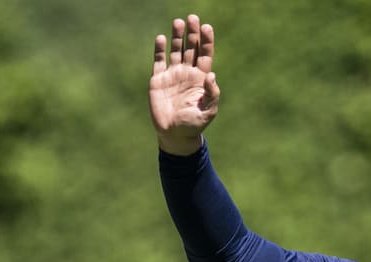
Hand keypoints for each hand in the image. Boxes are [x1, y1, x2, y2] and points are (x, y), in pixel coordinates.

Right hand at [150, 14, 219, 155]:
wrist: (174, 135)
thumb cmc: (194, 124)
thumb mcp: (208, 111)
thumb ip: (212, 94)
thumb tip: (211, 75)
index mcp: (201, 78)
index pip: (205, 54)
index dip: (206, 41)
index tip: (207, 27)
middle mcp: (187, 73)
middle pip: (191, 48)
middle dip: (192, 33)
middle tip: (192, 18)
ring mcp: (172, 75)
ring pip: (175, 50)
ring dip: (177, 36)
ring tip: (178, 22)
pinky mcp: (158, 80)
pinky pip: (158, 61)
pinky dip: (159, 50)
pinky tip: (161, 38)